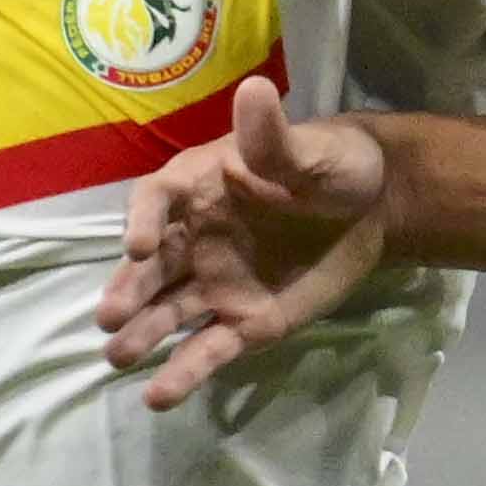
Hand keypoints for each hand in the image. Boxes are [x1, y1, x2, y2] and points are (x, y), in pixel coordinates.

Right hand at [102, 71, 399, 408]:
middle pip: (151, 267)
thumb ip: (273, 138)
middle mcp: (195, 238)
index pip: (157, 200)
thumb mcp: (309, 149)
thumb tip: (254, 91)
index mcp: (200, 187)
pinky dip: (183, 372)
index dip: (142, 220)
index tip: (138, 247)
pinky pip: (207, 349)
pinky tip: (159, 395)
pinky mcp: (243, 323)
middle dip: (128, 291)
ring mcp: (216, 283)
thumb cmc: (334, 165)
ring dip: (142, 334)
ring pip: (169, 311)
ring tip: (117, 356)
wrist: (376, 210)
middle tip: (109, 317)